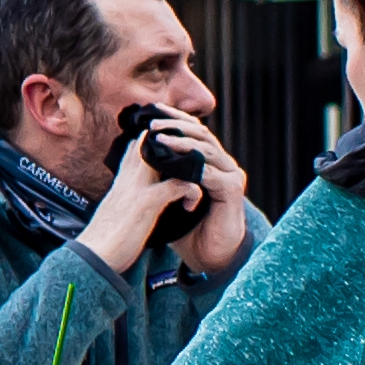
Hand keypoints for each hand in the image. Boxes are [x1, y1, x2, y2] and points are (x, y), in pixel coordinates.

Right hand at [76, 121, 205, 275]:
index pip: (137, 146)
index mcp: (120, 180)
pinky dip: (192, 191)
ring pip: (169, 158)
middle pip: (153, 144)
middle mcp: (128, 177)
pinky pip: (180, 185)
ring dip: (189, 167)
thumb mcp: (115, 211)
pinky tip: (191, 205)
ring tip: (200, 180)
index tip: (175, 158)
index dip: (156, 145)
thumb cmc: (104, 240)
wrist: (92, 256)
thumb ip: (125, 199)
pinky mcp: (148, 202)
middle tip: (194, 164)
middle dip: (177, 148)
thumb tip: (134, 201)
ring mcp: (137, 187)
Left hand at [165, 111, 256, 267]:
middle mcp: (220, 163)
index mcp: (206, 159)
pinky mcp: (233, 190)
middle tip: (153, 124)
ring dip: (183, 144)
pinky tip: (181, 165)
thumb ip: (159, 173)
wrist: (208, 254)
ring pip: (206, 150)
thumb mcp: (167, 194)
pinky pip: (214, 174)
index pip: (191, 130)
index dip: (173, 118)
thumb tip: (131, 151)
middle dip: (176, 126)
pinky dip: (197, 168)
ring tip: (162, 140)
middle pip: (200, 133)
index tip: (150, 110)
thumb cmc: (186, 225)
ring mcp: (230, 174)